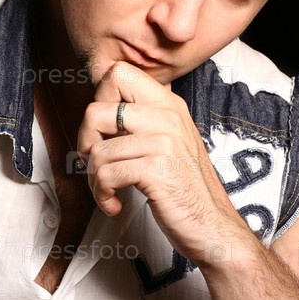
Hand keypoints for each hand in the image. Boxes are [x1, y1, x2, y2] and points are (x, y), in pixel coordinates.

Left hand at [76, 61, 247, 262]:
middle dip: (85, 142)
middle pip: (95, 110)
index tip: (104, 131)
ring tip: (109, 191)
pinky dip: (103, 195)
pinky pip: (106, 174)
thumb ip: (140, 120)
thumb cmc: (183, 187)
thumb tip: (96, 108)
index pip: (118, 73)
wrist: (213, 226)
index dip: (99, 100)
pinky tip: (115, 204)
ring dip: (95, 179)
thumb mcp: (167, 140)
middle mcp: (167, 116)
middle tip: (97, 163)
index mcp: (168, 103)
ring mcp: (164, 141)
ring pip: (97, 151)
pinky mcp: (157, 168)